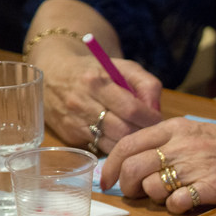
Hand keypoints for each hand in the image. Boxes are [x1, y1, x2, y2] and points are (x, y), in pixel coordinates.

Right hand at [38, 51, 162, 152]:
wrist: (55, 74)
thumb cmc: (96, 70)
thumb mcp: (123, 67)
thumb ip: (146, 84)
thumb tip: (155, 110)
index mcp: (96, 81)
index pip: (131, 109)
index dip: (150, 119)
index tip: (160, 120)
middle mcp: (82, 102)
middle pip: (123, 130)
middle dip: (142, 134)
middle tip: (152, 132)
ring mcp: (74, 121)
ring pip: (112, 145)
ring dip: (131, 144)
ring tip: (139, 136)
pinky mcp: (71, 135)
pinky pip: (101, 148)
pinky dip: (116, 147)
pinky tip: (122, 139)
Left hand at [99, 117, 215, 213]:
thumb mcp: (201, 130)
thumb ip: (172, 141)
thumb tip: (141, 161)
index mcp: (177, 128)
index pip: (128, 144)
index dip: (111, 166)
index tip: (108, 180)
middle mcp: (182, 145)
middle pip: (134, 168)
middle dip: (128, 186)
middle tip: (136, 194)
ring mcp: (196, 166)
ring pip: (152, 188)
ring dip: (155, 198)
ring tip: (171, 195)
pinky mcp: (212, 188)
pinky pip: (177, 204)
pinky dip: (176, 207)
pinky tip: (188, 202)